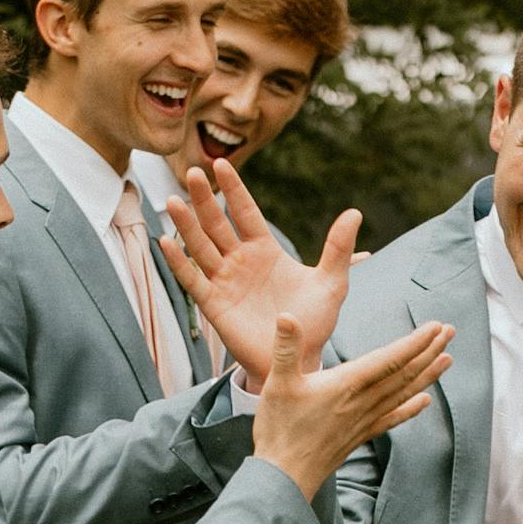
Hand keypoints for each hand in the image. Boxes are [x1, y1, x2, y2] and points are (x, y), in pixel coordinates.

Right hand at [160, 157, 361, 382]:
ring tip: (173, 202)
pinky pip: (194, 280)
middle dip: (205, 199)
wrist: (298, 359)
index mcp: (266, 250)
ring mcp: (225, 282)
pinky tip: (167, 243)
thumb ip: (339, 249)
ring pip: (202, 247)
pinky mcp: (215, 305)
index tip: (220, 164)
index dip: (234, 189)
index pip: (246, 212)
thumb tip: (355, 213)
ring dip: (187, 226)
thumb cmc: (314, 322)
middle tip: (192, 172)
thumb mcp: (332, 283)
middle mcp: (241, 261)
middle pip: (218, 223)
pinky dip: (180, 263)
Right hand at [247, 315, 451, 497]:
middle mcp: (362, 402)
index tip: (436, 327)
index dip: (414, 342)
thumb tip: (287, 316)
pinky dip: (411, 408)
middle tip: (450, 332)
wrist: (285, 477)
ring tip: (448, 359)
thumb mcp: (277, 384)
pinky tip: (425, 402)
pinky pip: (392, 419)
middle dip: (429, 351)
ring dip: (427, 375)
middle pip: (403, 374)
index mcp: (346, 385)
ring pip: (403, 394)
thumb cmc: (280, 430)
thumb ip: (285, 349)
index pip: (389, 359)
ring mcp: (364, 420)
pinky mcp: (360, 436)